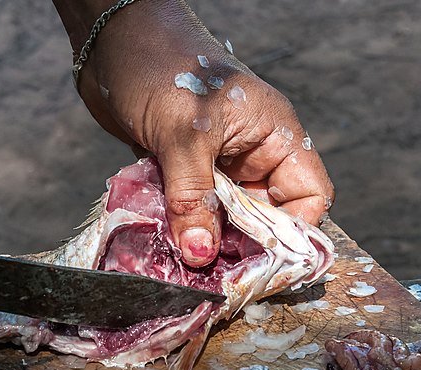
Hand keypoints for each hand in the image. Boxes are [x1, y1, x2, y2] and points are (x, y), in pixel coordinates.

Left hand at [55, 0, 333, 266]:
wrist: (111, 39)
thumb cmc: (161, 66)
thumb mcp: (184, 133)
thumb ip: (194, 197)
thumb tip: (201, 255)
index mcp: (273, 136)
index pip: (309, 196)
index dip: (295, 233)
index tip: (265, 266)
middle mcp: (250, 154)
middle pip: (264, 217)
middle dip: (243, 249)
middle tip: (217, 279)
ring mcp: (215, 165)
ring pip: (223, 219)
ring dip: (205, 242)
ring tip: (187, 271)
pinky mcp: (181, 172)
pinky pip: (190, 211)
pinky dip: (180, 229)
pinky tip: (166, 248)